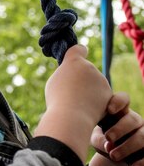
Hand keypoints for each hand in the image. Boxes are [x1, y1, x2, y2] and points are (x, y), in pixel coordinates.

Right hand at [36, 45, 112, 160]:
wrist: (72, 117)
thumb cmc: (58, 99)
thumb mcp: (55, 81)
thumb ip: (66, 73)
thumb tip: (74, 74)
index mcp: (74, 61)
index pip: (79, 49)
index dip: (78, 52)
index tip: (78, 55)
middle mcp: (90, 67)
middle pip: (86, 69)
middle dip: (81, 77)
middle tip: (71, 91)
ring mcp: (101, 79)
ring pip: (94, 82)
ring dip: (88, 89)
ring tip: (77, 102)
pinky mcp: (109, 93)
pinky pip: (101, 94)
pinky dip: (95, 100)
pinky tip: (86, 107)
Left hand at [92, 92, 143, 165]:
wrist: (115, 159)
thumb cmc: (104, 142)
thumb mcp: (97, 140)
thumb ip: (100, 140)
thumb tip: (108, 145)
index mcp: (120, 113)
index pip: (123, 100)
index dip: (118, 102)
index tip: (109, 110)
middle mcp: (135, 121)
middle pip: (133, 119)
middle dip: (120, 129)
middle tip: (108, 138)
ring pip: (143, 136)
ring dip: (128, 147)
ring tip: (113, 156)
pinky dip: (143, 162)